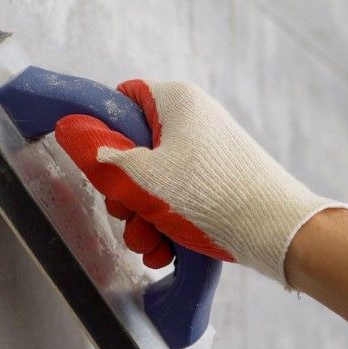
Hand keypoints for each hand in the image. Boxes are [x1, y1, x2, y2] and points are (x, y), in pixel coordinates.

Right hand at [54, 79, 347, 284]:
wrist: (278, 232)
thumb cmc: (210, 195)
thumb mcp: (142, 176)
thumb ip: (101, 154)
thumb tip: (69, 129)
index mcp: (177, 101)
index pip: (124, 98)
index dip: (103, 128)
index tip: (97, 161)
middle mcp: (194, 121)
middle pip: (135, 148)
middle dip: (124, 191)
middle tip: (125, 213)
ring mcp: (208, 153)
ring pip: (154, 181)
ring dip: (142, 216)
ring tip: (148, 243)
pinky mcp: (219, 183)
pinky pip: (179, 198)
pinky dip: (167, 223)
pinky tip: (165, 250)